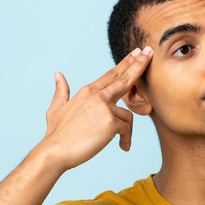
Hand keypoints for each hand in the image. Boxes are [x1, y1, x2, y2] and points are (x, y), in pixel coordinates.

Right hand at [41, 46, 152, 171]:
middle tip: (149, 52)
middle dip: (139, 64)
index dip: (125, 63)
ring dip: (126, 130)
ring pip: (127, 115)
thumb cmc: (56, 135)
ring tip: (122, 142)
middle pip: (124, 78)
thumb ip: (61, 91)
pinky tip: (122, 147)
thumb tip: (58, 74)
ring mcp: (104, 108)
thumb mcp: (55, 108)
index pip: (111, 74)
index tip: (136, 52)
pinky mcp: (110, 122)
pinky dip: (125, 140)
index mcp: (87, 91)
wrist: (55, 152)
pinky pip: (126, 129)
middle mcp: (97, 96)